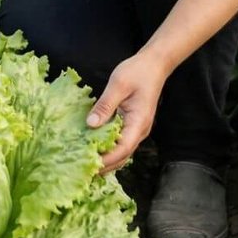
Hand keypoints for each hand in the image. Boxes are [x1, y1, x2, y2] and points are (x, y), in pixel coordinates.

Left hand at [86, 55, 168, 175]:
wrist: (154, 65)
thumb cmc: (137, 72)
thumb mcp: (118, 85)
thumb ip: (105, 105)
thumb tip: (91, 124)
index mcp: (138, 122)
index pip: (122, 148)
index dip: (107, 159)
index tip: (90, 165)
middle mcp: (140, 130)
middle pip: (123, 156)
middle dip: (105, 165)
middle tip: (83, 172)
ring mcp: (137, 129)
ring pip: (122, 152)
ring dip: (107, 160)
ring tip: (87, 166)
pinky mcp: (132, 125)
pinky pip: (120, 143)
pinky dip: (109, 150)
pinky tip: (94, 150)